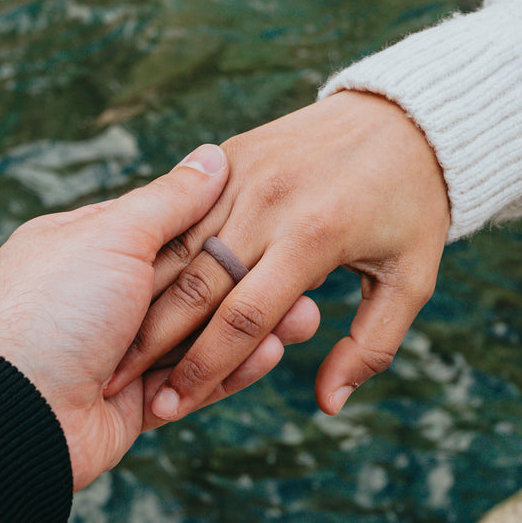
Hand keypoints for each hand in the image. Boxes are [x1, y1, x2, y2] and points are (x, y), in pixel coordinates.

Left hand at [0, 145, 319, 489]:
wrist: (10, 410)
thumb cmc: (51, 308)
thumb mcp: (113, 235)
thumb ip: (171, 201)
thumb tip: (212, 155)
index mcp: (87, 247)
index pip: (169, 232)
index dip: (223, 229)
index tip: (276, 222)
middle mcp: (102, 299)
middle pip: (193, 288)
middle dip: (249, 285)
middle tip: (308, 279)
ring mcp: (116, 356)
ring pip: (199, 339)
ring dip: (251, 330)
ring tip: (305, 317)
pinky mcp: (130, 406)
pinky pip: (191, 385)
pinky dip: (230, 371)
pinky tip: (272, 351)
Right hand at [107, 92, 450, 420]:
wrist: (407, 115)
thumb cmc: (412, 208)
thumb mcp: (411, 281)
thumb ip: (371, 346)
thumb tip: (327, 404)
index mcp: (314, 236)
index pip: (245, 318)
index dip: (203, 370)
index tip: (170, 407)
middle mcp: (271, 201)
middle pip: (197, 285)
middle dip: (154, 344)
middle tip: (116, 388)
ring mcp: (246, 172)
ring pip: (177, 246)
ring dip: (139, 300)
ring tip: (109, 347)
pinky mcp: (232, 154)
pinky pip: (183, 210)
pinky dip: (153, 251)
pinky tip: (124, 291)